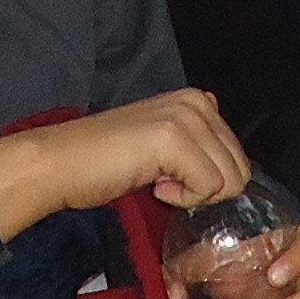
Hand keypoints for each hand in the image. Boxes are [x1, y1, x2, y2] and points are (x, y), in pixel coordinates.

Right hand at [0, 91, 254, 239]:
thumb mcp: (162, 145)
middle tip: (162, 179)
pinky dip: (182, 199)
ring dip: (194, 193)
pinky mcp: (174, 138)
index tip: (170, 174)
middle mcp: (197, 101)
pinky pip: (209, 188)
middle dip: (205, 188)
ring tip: (156, 179)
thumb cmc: (105, 163)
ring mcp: (187, 117)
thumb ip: (198, 145)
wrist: (59, 165)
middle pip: (240, 170)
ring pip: (230, 181)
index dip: (208, 179)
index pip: (238, 157)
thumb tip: (234, 172)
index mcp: (198, 100)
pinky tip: (153, 184)